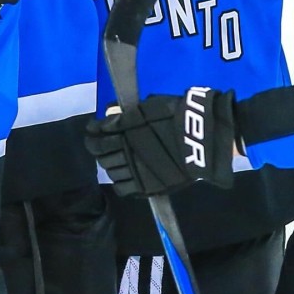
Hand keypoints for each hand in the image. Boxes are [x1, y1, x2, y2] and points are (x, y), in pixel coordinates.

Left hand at [84, 87, 236, 196]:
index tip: (92, 130)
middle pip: (100, 154)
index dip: (91, 133)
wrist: (202, 139)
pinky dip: (119, 180)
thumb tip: (109, 116)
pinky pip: (121, 187)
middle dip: (98, 148)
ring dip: (109, 164)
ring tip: (115, 159)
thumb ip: (128, 113)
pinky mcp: (144, 185)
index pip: (97, 135)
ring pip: (110, 170)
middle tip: (102, 145)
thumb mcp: (151, 106)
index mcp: (125, 129)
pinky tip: (124, 174)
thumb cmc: (178, 116)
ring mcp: (134, 169)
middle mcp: (125, 150)